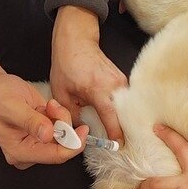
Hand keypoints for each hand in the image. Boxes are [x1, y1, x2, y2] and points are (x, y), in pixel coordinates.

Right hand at [0, 74, 86, 168]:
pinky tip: (47, 107)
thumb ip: (30, 121)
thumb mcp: (11, 106)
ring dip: (61, 118)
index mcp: (19, 152)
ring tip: (47, 105)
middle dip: (63, 125)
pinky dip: (59, 116)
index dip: (72, 145)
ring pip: (64, 137)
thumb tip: (47, 135)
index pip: (54, 156)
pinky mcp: (44, 135)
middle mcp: (29, 152)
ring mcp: (37, 144)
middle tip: (52, 106)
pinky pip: (62, 129)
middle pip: (61, 147)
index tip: (83, 131)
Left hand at [50, 6, 125, 142]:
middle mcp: (116, 86)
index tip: (118, 147)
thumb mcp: (62, 93)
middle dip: (121, 131)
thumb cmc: (67, 65)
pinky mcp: (123, 81)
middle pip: (123, 115)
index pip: (112, 118)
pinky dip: (120, 111)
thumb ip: (71, 115)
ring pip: (126, 108)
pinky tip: (114, 120)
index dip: (115, 135)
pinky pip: (125, 101)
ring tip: (115, 134)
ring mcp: (122, 82)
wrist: (77, 41)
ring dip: (120, 121)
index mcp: (99, 90)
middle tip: (115, 146)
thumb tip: (79, 132)